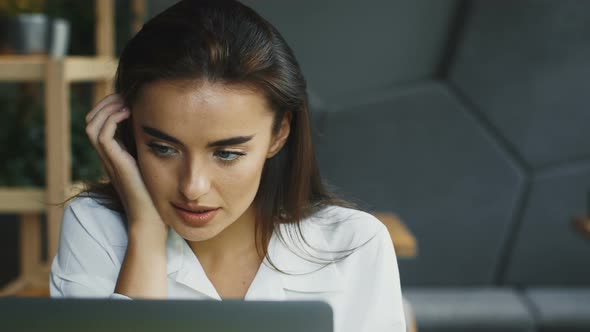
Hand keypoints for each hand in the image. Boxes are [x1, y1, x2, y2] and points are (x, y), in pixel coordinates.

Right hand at [85, 94, 165, 233]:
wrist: (153, 221)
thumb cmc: (159, 197)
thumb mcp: (157, 166)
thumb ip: (156, 150)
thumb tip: (172, 130)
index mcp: (116, 156)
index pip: (101, 124)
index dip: (110, 107)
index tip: (129, 98)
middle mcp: (109, 157)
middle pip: (92, 120)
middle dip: (106, 103)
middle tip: (125, 95)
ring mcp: (110, 160)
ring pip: (92, 125)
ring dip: (107, 108)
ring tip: (126, 101)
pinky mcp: (115, 164)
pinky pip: (103, 135)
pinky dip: (112, 120)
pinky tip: (130, 114)